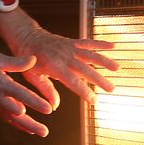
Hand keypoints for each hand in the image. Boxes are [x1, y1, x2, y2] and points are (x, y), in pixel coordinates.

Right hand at [0, 49, 54, 136]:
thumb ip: (16, 62)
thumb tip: (33, 60)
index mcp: (0, 83)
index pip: (21, 94)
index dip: (35, 102)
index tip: (48, 109)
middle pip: (17, 114)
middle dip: (32, 123)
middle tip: (45, 132)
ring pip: (12, 119)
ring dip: (27, 127)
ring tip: (41, 133)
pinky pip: (5, 118)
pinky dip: (17, 124)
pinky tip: (28, 129)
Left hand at [3, 22, 118, 110]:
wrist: (26, 38)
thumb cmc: (28, 60)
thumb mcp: (33, 77)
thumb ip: (46, 90)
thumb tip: (55, 106)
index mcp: (55, 67)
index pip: (73, 82)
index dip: (84, 92)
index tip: (94, 101)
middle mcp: (65, 56)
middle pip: (86, 70)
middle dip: (100, 80)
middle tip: (111, 89)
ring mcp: (69, 48)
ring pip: (90, 55)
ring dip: (105, 61)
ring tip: (117, 69)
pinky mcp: (72, 42)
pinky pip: (88, 42)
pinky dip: (100, 44)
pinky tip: (113, 46)